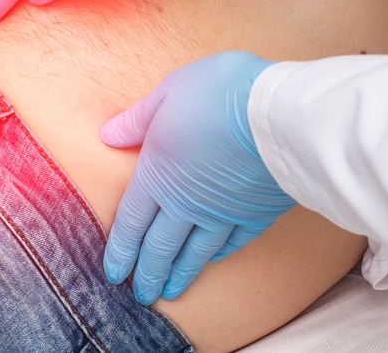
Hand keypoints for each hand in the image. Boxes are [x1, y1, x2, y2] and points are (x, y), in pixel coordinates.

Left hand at [100, 51, 294, 304]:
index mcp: (157, 174)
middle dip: (148, 273)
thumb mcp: (168, 92)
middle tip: (141, 295)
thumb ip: (138, 119)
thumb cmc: (218, 93)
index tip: (114, 274)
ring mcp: (223, 213)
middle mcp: (186, 203)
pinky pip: (234, 241)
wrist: (278, 114)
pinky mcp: (256, 213)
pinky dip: (220, 254)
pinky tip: (214, 260)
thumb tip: (108, 134)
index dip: (121, 250)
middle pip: (161, 247)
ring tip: (171, 292)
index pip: (131, 222)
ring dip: (181, 274)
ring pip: (196, 252)